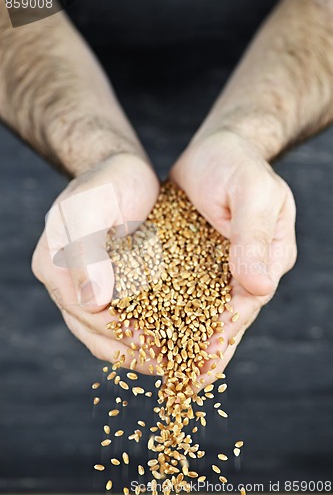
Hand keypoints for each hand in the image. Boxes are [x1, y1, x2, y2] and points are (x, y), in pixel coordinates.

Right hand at [32, 154, 159, 371]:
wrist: (124, 173)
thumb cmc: (107, 181)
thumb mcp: (90, 205)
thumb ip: (85, 250)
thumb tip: (92, 302)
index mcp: (54, 267)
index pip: (86, 314)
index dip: (122, 334)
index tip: (158, 346)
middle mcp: (69, 285)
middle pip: (97, 334)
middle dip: (136, 352)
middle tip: (175, 367)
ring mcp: (90, 289)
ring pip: (112, 335)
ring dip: (144, 352)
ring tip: (180, 364)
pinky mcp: (114, 287)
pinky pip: (130, 320)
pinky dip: (151, 334)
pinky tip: (178, 341)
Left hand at [170, 130, 296, 385]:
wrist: (217, 149)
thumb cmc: (240, 166)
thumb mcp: (254, 191)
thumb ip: (255, 236)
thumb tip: (259, 285)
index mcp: (264, 260)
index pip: (246, 305)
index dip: (225, 333)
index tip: (203, 360)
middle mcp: (241, 272)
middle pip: (224, 319)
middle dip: (204, 349)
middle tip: (184, 383)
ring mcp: (216, 269)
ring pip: (200, 312)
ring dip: (184, 339)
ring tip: (161, 367)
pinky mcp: (192, 261)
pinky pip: (180, 293)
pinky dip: (166, 313)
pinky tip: (145, 327)